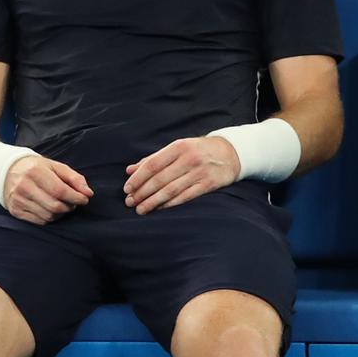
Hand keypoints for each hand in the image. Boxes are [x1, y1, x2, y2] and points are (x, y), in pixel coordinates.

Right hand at [2, 156, 92, 225]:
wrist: (7, 171)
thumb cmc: (36, 168)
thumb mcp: (55, 166)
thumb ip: (74, 178)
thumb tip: (88, 193)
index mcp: (35, 171)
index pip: (60, 190)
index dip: (76, 197)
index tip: (84, 199)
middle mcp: (24, 186)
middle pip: (55, 206)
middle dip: (69, 207)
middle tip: (73, 202)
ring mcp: (18, 200)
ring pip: (48, 216)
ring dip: (61, 213)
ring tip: (62, 205)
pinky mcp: (15, 211)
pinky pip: (40, 221)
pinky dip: (50, 218)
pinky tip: (51, 210)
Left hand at [123, 137, 240, 214]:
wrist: (230, 153)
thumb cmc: (197, 150)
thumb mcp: (177, 149)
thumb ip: (153, 159)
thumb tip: (129, 170)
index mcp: (178, 147)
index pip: (153, 164)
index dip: (138, 178)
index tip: (127, 188)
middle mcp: (189, 159)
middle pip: (160, 179)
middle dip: (142, 193)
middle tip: (130, 202)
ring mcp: (199, 172)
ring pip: (171, 191)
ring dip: (153, 202)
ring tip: (140, 209)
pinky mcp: (208, 185)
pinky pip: (185, 197)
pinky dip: (169, 204)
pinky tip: (158, 209)